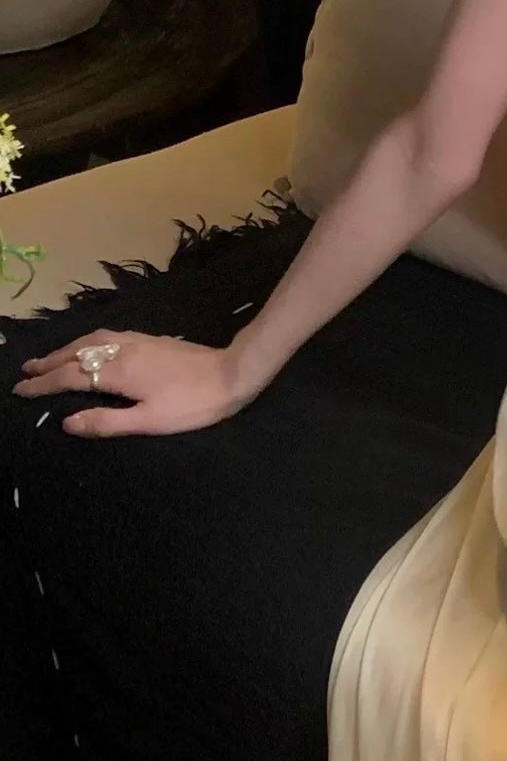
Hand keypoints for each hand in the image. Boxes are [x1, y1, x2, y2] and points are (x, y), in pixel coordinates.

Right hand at [10, 329, 254, 437]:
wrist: (232, 374)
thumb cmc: (193, 404)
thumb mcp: (149, 421)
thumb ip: (106, 422)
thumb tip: (67, 423)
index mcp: (117, 372)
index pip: (69, 377)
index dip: (43, 385)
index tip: (20, 389)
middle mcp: (122, 350)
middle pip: (75, 354)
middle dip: (48, 363)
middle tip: (26, 372)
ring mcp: (136, 341)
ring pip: (90, 341)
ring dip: (66, 350)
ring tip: (49, 360)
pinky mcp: (150, 339)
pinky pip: (106, 337)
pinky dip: (86, 342)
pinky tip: (89, 348)